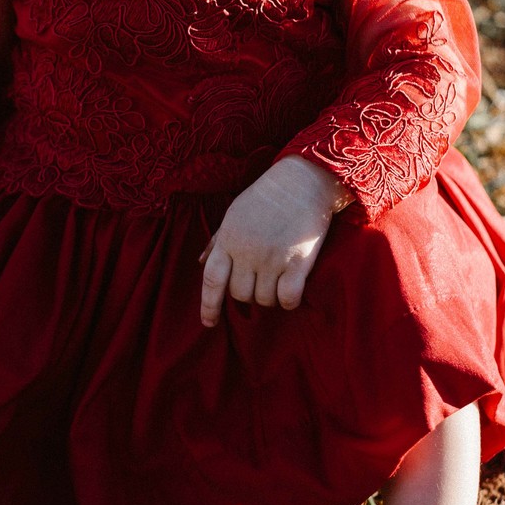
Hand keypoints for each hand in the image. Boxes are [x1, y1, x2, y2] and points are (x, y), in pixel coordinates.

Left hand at [199, 158, 346, 327]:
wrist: (303, 181)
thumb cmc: (266, 197)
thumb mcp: (235, 214)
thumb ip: (218, 240)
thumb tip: (201, 262)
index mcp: (229, 239)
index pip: (211, 280)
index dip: (208, 305)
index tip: (208, 323)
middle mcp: (247, 251)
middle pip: (240, 294)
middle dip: (247, 294)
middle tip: (259, 281)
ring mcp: (272, 258)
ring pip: (264, 299)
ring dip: (269, 297)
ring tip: (277, 280)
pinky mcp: (298, 262)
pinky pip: (288, 298)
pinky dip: (288, 301)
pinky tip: (291, 291)